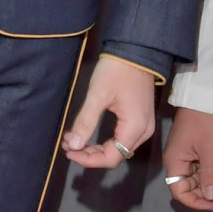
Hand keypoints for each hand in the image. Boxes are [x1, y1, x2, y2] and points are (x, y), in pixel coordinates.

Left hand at [60, 54, 158, 169]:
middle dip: (89, 154)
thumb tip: (73, 146)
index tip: (68, 151)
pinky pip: (122, 139)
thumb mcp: (97, 95)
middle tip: (68, 144)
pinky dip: (104, 140)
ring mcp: (144, 126)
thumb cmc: (117, 70)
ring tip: (73, 140)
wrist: (137, 51)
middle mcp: (143, 132)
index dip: (88, 160)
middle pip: (115, 156)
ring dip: (95, 148)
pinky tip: (87, 134)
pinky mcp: (140, 120)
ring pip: (118, 149)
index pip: (111, 158)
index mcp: (135, 128)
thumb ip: (85, 122)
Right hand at [163, 107, 212, 211]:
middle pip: (186, 186)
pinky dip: (210, 173)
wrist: (207, 95)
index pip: (178, 191)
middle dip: (203, 193)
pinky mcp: (194, 148)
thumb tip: (210, 196)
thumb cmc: (206, 120)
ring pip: (194, 178)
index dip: (195, 201)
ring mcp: (185, 154)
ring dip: (208, 183)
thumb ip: (209, 174)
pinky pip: (200, 167)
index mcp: (174, 161)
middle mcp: (177, 160)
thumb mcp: (210, 149)